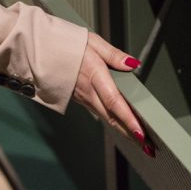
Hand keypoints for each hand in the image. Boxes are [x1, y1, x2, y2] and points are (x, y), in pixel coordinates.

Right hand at [73, 33, 155, 156]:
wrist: (41, 52)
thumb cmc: (65, 45)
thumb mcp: (92, 42)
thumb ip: (114, 55)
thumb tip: (132, 64)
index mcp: (94, 75)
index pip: (114, 102)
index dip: (128, 119)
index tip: (141, 133)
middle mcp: (88, 91)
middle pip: (113, 118)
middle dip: (131, 134)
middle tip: (149, 147)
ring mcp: (83, 98)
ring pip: (107, 119)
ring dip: (124, 132)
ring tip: (142, 143)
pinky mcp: (81, 100)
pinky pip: (100, 114)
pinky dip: (114, 123)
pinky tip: (124, 127)